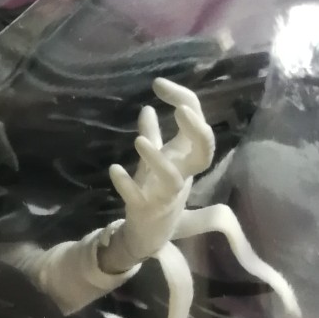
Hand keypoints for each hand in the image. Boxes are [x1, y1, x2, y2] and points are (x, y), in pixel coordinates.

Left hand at [101, 78, 215, 273]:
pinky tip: (114, 170)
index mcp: (186, 158)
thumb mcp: (154, 161)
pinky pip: (140, 198)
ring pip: (173, 178)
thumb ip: (153, 135)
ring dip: (157, 159)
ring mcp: (167, 195)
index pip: (197, 123)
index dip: (184, 100)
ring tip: (138, 142)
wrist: (148, 234)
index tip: (158, 83)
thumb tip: (148, 107)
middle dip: (197, 130)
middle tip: (181, 109)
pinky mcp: (148, 211)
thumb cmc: (155, 192)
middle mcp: (183, 174)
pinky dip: (127, 184)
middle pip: (204, 151)